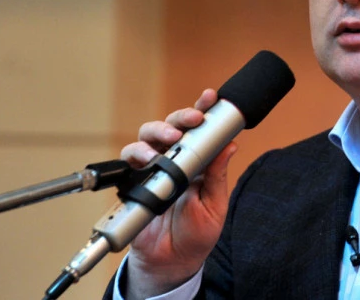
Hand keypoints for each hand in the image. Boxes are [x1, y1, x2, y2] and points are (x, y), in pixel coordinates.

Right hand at [120, 89, 236, 299]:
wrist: (173, 261)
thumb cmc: (197, 232)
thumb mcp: (215, 204)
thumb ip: (218, 175)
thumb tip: (231, 145)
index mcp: (198, 161)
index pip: (199, 129)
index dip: (203, 109)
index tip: (210, 97)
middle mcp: (173, 159)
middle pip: (172, 125)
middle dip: (181, 116)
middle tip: (192, 120)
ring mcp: (151, 168)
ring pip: (147, 136)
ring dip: (158, 132)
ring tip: (171, 141)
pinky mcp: (133, 181)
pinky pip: (128, 161)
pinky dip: (138, 155)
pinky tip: (149, 160)